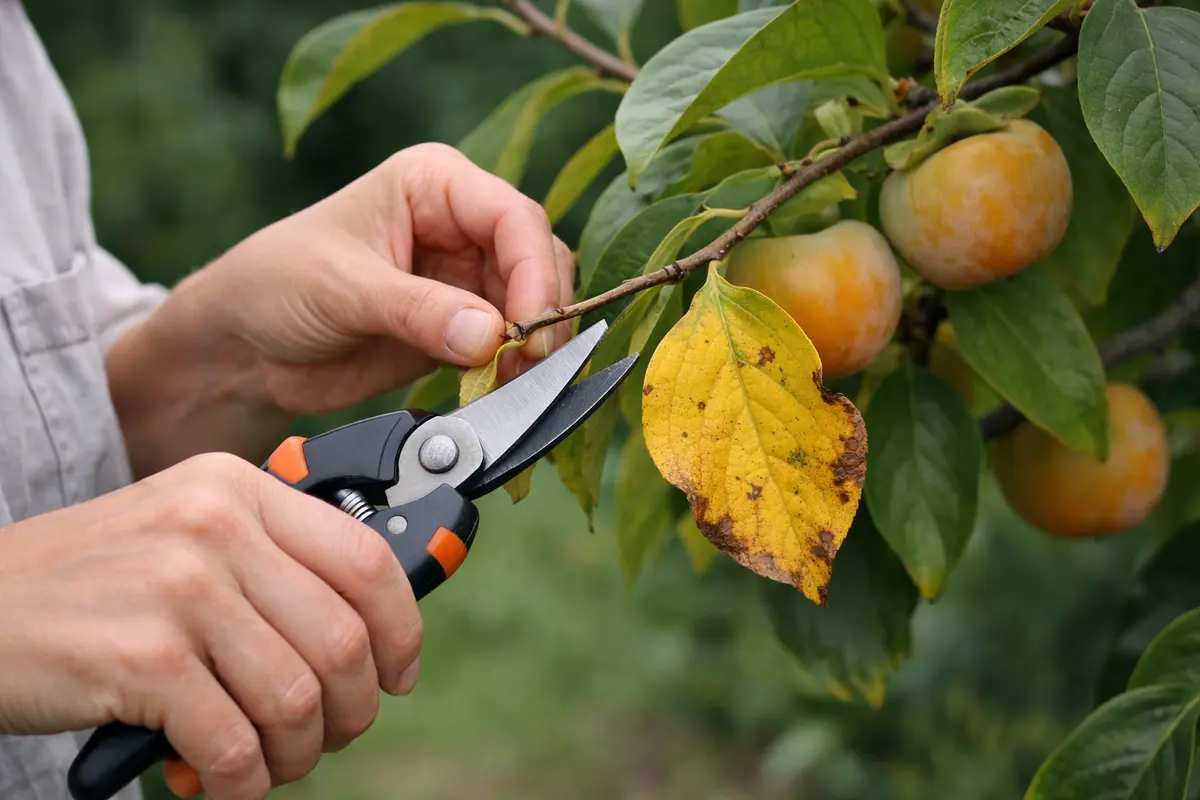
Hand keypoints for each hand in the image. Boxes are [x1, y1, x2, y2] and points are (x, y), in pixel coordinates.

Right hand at [0, 452, 421, 799]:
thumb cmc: (93, 585)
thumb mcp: (187, 535)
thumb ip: (271, 563)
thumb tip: (369, 631)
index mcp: (239, 489)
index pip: (367, 558)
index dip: (400, 631)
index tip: (397, 675)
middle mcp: (217, 526)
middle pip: (343, 639)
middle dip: (351, 710)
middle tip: (326, 736)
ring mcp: (180, 588)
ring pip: (297, 698)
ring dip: (297, 754)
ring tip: (268, 763)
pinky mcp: (142, 657)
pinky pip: (234, 744)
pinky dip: (242, 782)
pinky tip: (224, 782)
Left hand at [108, 143, 573, 474]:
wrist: (245, 347)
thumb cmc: (276, 285)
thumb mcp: (343, 289)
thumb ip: (418, 311)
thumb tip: (491, 336)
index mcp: (435, 184)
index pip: (513, 217)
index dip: (534, 271)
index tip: (530, 327)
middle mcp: (461, 224)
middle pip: (538, 260)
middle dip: (542, 311)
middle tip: (530, 363)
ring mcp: (466, 278)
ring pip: (535, 305)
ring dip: (534, 345)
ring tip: (514, 381)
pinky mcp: (463, 329)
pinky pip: (512, 346)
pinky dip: (516, 370)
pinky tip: (502, 389)